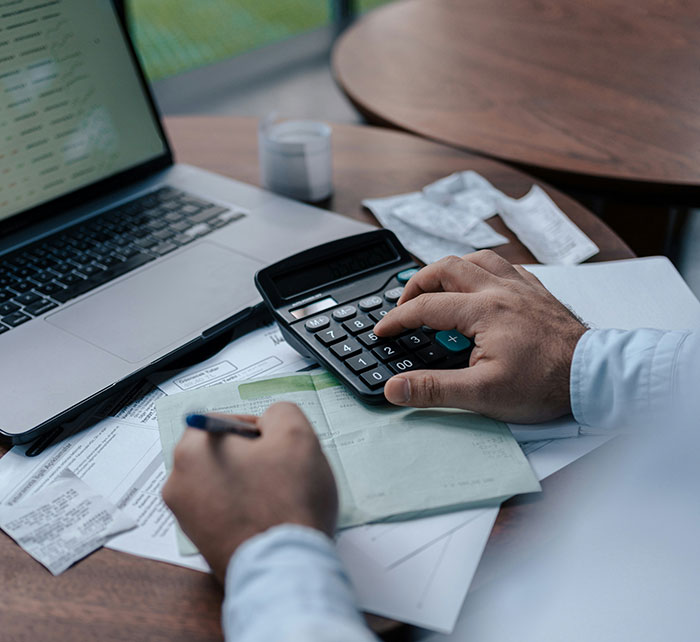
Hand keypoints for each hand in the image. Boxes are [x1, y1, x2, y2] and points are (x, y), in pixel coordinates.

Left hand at [162, 402, 337, 581]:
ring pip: (226, 482)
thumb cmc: (287, 504)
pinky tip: (270, 517)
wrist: (286, 568)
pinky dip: (246, 510)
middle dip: (254, 457)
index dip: (259, 430)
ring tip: (279, 497)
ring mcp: (187, 518)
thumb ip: (280, 412)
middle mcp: (178, 484)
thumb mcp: (296, 433)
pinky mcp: (202, 543)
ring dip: (251, 483)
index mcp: (192, 451)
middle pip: (223, 453)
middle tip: (281, 470)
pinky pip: (226, 511)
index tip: (276, 446)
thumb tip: (271, 421)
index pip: (226, 421)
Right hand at [373, 251, 585, 422]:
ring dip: (449, 268)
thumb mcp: (482, 394)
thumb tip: (395, 389)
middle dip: (417, 284)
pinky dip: (482, 270)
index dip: (397, 319)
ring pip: (476, 258)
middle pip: (446, 268)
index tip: (383, 331)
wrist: (595, 376)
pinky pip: (504, 266)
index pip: (426, 307)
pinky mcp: (537, 291)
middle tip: (404, 304)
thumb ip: (434, 389)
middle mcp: (500, 289)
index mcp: (483, 310)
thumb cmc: (545, 383)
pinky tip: (481, 284)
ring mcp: (521, 286)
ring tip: (436, 286)